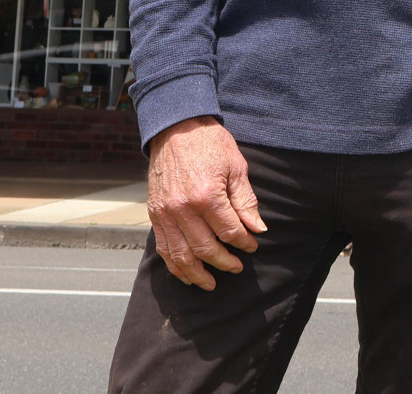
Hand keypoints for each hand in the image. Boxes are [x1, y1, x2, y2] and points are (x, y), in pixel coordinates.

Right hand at [145, 117, 264, 290]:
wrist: (176, 128)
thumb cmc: (209, 144)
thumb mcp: (236, 167)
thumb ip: (245, 201)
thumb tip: (257, 229)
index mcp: (206, 195)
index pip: (229, 231)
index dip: (243, 243)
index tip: (252, 247)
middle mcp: (182, 209)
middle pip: (206, 248)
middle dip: (224, 262)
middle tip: (236, 267)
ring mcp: (165, 214)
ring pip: (182, 256)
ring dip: (198, 274)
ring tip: (212, 283)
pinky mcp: (154, 215)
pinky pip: (164, 248)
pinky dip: (175, 266)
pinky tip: (187, 274)